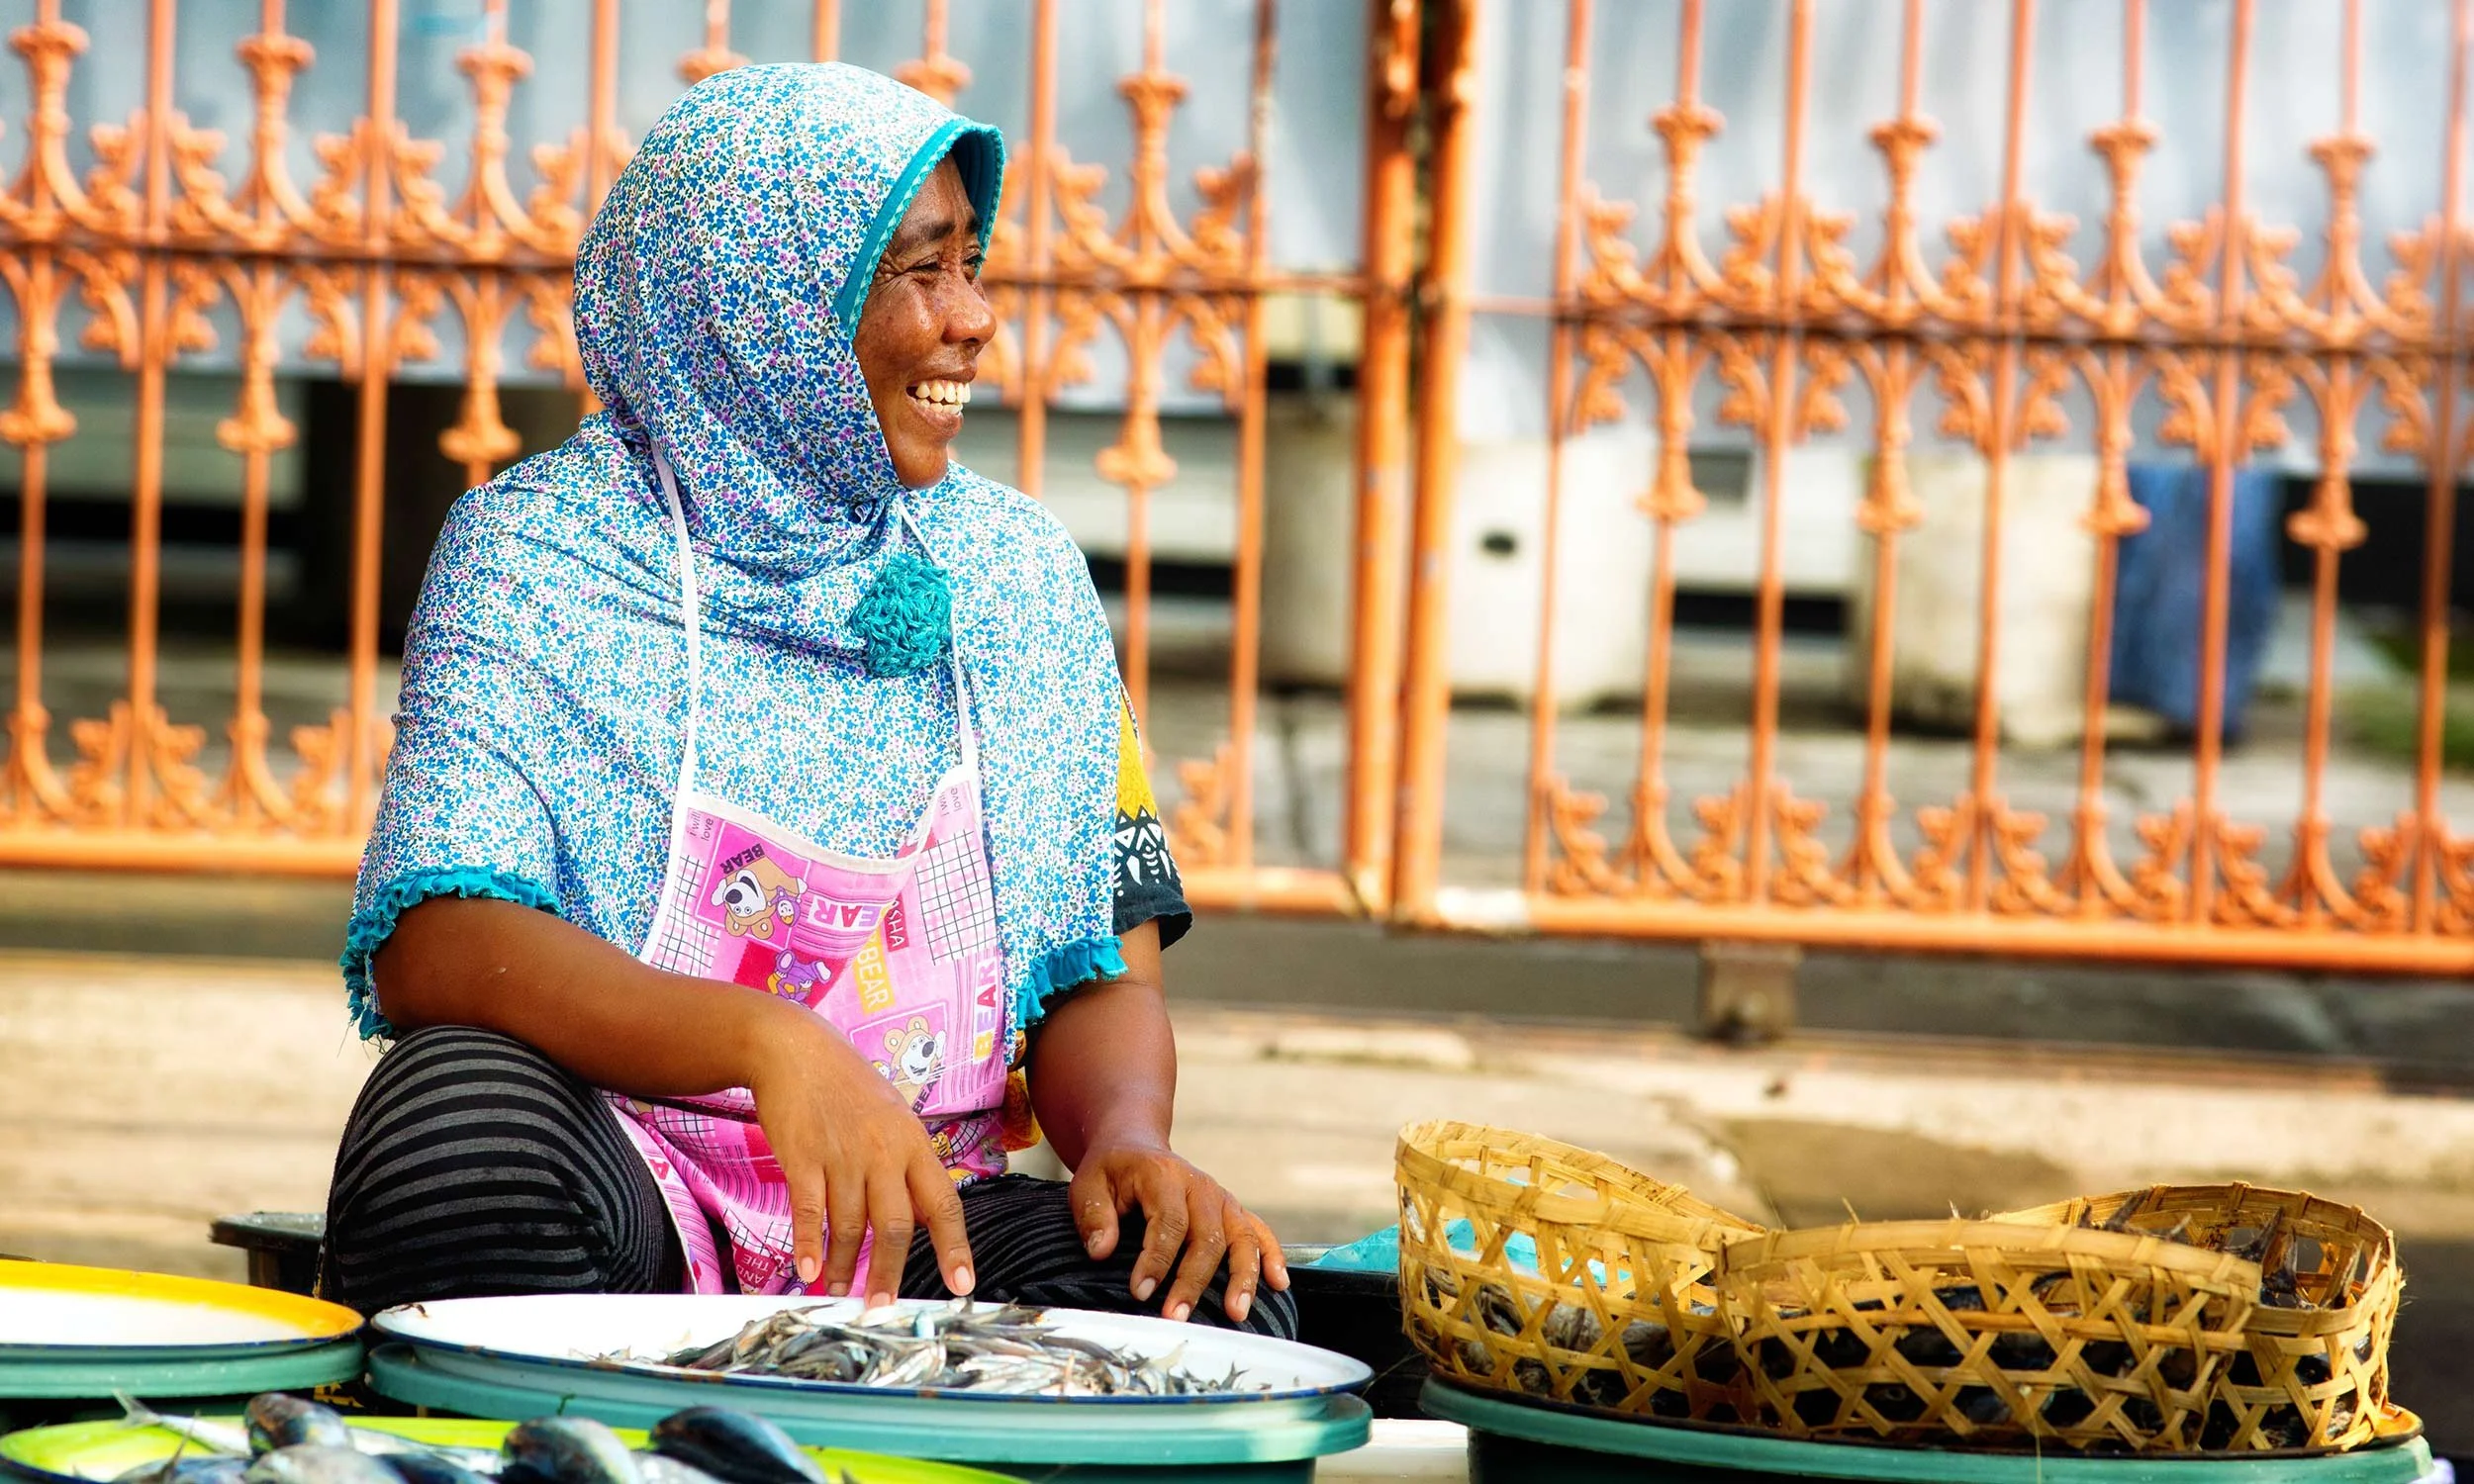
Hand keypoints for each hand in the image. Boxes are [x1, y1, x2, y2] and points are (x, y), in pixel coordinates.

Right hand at [738, 999, 972, 1306]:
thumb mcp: (893, 1118)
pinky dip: (809, 1245)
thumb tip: (917, 1218)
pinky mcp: (803, 1157)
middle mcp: (884, 1152)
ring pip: (850, 1227)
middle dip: (889, 1273)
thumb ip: (905, 1166)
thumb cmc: (848, 1087)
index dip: (955, 1247)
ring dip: (843, 1267)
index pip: (944, 1204)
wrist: (796, 1050)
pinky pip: (810, 1211)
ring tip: (838, 1292)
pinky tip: (808, 1271)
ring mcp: (843, 1155)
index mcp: (914, 1144)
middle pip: (895, 1226)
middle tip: (882, 1309)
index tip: (962, 1285)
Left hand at [1070, 1139, 1288, 1324]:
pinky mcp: (1233, 1211)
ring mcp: (1222, 1199)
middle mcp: (1200, 1186)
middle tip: (1175, 1317)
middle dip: (1192, 1281)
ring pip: (1242, 1238)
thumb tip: (1102, 1251)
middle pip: (1207, 1237)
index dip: (1157, 1259)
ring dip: (1241, 1277)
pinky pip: (1259, 1232)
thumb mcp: (1087, 1184)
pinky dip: (1273, 1256)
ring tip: (1236, 1313)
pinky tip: (1280, 1284)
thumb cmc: (1111, 1172)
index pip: (1168, 1221)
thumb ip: (1094, 1216)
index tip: (1140, 1292)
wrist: (1135, 1147)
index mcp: (1164, 1175)